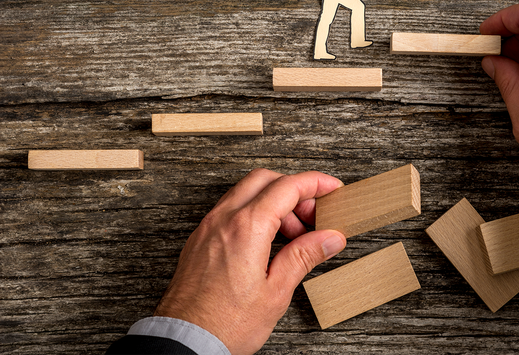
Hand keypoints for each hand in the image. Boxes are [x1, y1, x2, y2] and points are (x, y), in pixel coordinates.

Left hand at [154, 169, 346, 354]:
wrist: (185, 341)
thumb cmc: (225, 323)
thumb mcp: (276, 291)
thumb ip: (304, 256)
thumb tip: (329, 237)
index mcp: (246, 227)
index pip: (288, 186)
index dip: (316, 183)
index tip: (332, 189)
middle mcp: (223, 220)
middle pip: (265, 180)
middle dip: (295, 190)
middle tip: (313, 216)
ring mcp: (208, 227)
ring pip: (246, 192)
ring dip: (274, 202)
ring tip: (294, 236)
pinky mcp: (200, 240)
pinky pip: (230, 210)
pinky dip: (254, 213)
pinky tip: (268, 241)